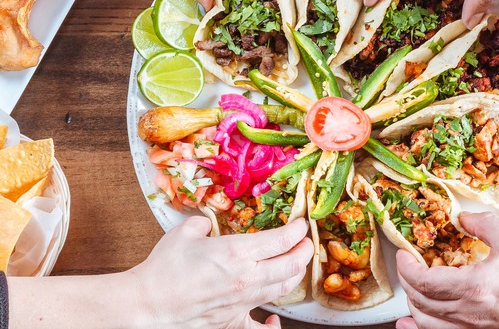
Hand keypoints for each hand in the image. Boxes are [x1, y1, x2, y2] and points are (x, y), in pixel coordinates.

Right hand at [130, 217, 312, 327]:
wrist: (147, 305)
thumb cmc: (163, 270)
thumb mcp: (184, 234)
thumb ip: (202, 225)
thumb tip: (206, 225)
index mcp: (238, 253)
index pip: (282, 240)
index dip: (297, 231)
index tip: (301, 224)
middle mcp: (247, 278)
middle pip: (292, 265)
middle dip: (305, 251)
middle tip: (306, 242)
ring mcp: (243, 302)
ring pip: (283, 289)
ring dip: (295, 275)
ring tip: (296, 265)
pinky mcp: (233, 321)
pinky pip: (260, 327)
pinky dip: (272, 324)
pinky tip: (274, 320)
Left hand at [394, 212, 498, 328]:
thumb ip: (483, 224)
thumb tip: (462, 218)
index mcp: (473, 287)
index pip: (423, 281)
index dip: (406, 267)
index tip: (404, 253)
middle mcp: (468, 313)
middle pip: (420, 302)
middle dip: (407, 281)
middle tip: (408, 264)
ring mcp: (472, 328)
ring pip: (426, 322)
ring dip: (413, 304)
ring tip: (411, 288)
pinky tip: (411, 324)